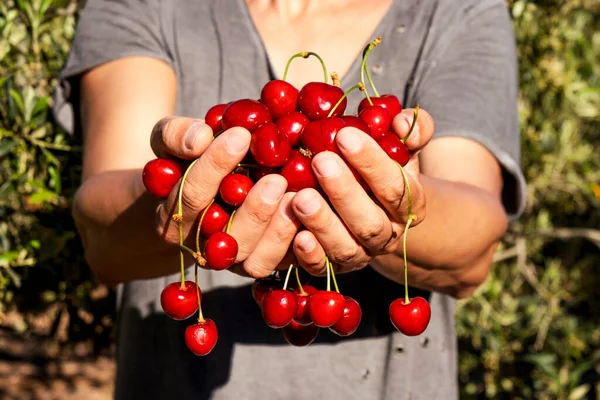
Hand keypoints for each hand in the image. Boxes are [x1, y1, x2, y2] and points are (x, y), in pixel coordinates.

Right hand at [152, 116, 299, 278]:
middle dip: (253, 211)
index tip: (241, 135)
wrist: (213, 188)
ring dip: (277, 233)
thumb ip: (176, 134)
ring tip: (296, 197)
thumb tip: (199, 138)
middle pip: (226, 239)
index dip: (214, 167)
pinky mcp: (267, 264)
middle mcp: (205, 247)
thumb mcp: (172, 140)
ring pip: (255, 261)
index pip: (192, 196)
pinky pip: (284, 266)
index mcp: (175, 217)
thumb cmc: (190, 160)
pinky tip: (312, 218)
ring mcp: (237, 261)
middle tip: (277, 180)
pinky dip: (301, 248)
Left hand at [290, 108, 434, 274]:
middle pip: (370, 222)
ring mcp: (359, 255)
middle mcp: (386, 234)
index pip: (395, 186)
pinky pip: (323, 269)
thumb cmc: (378, 167)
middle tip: (320, 161)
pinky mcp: (332, 268)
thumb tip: (401, 122)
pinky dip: (311, 256)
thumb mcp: (400, 147)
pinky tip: (297, 236)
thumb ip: (410, 130)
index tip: (345, 135)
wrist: (369, 205)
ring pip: (346, 248)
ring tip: (300, 197)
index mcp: (408, 205)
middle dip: (345, 192)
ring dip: (323, 223)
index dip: (372, 163)